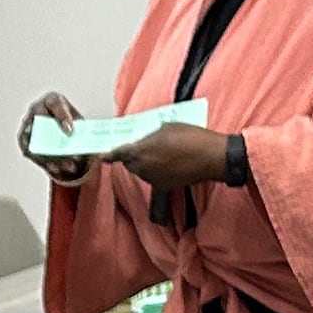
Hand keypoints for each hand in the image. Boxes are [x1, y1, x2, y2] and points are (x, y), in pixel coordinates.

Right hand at [20, 90, 91, 185]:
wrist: (58, 125)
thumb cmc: (70, 120)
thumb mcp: (78, 121)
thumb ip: (83, 129)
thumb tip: (98, 147)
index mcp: (52, 100)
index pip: (55, 104)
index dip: (62, 117)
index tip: (70, 131)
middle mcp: (36, 109)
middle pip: (41, 123)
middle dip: (56, 140)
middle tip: (72, 156)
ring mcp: (27, 123)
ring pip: (37, 140)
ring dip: (52, 155)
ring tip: (69, 167)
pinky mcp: (23, 139)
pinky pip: (32, 151)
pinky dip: (45, 161)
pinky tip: (57, 169)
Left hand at [117, 122, 232, 190]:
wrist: (211, 157)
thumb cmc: (189, 136)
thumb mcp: (166, 127)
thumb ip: (149, 134)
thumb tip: (144, 138)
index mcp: (140, 150)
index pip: (117, 153)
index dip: (108, 154)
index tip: (101, 155)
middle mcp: (142, 167)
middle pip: (129, 162)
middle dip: (130, 155)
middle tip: (140, 145)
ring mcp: (152, 178)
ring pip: (140, 170)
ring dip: (143, 162)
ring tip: (157, 151)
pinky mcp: (163, 186)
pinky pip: (152, 176)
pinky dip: (155, 169)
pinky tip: (167, 161)